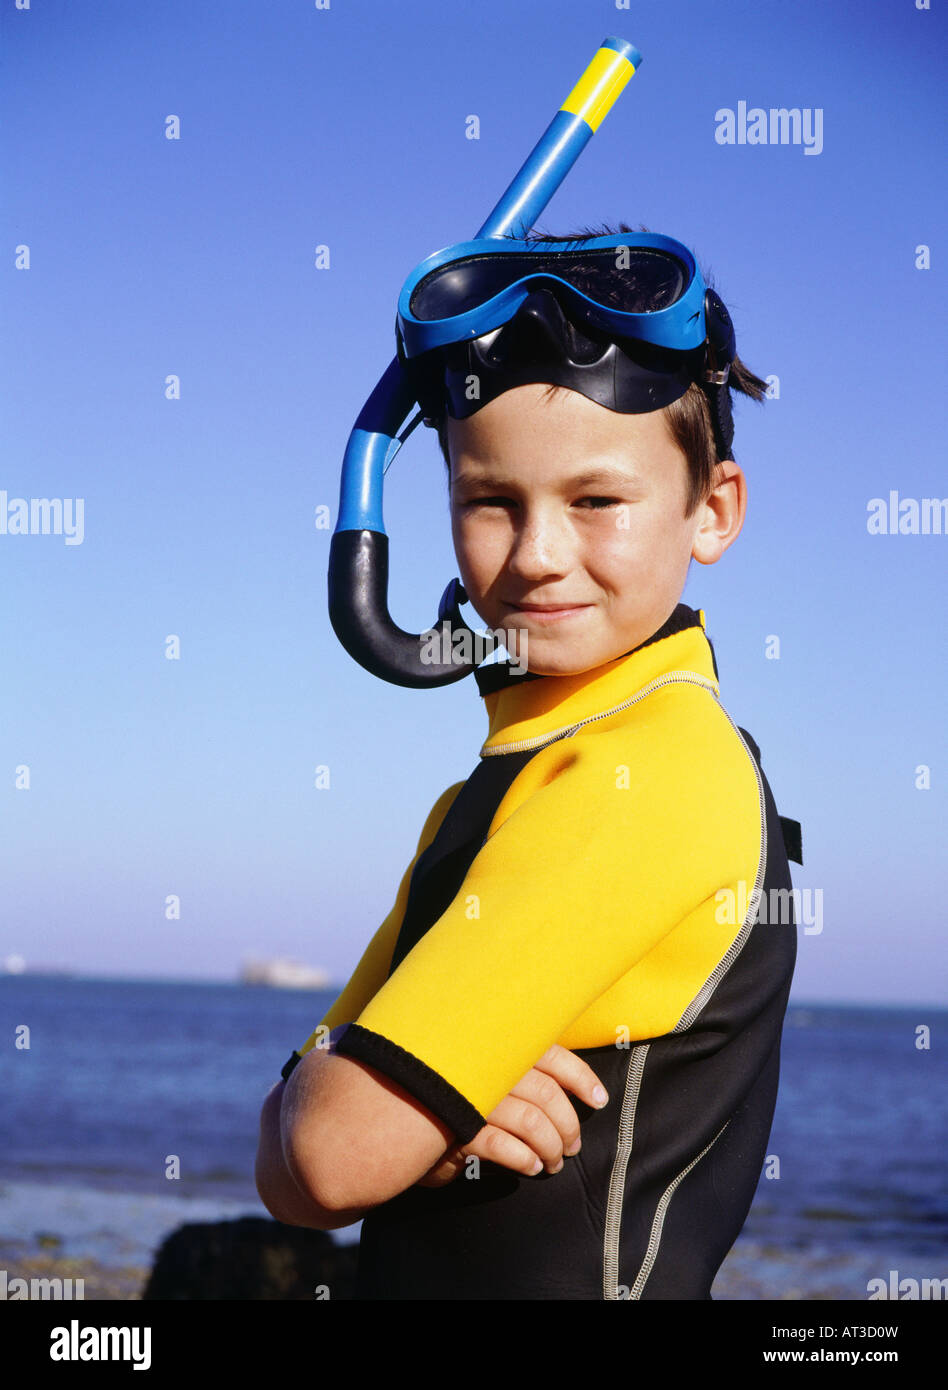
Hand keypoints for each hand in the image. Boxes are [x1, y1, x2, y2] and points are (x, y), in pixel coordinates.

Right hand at [416, 1044, 607, 1186]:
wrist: (398, 1121)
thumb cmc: (454, 1098)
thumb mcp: (487, 1076)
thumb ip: (519, 1070)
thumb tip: (571, 1089)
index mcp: (499, 1047)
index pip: (551, 1054)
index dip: (580, 1077)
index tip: (599, 1099)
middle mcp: (487, 1065)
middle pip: (547, 1094)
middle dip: (568, 1125)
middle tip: (572, 1146)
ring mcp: (470, 1096)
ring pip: (530, 1122)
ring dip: (549, 1147)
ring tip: (552, 1164)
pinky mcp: (456, 1130)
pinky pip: (501, 1146)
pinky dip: (523, 1158)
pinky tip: (530, 1167)